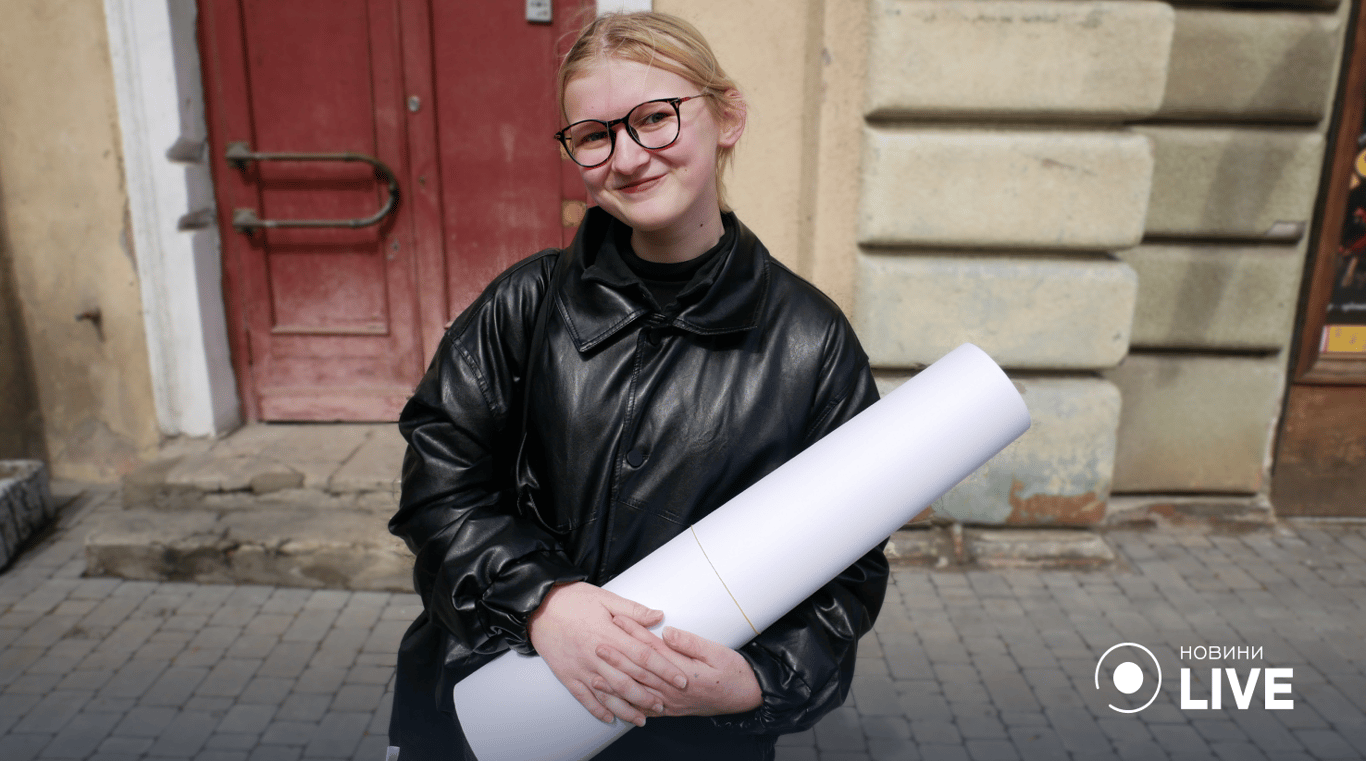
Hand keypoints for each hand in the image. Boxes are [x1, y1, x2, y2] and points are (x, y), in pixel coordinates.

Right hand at [526, 582, 689, 726]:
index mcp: (609, 634)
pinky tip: (609, 718)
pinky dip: (597, 710)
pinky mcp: (567, 675)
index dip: (664, 669)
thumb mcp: (605, 598)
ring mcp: (581, 668)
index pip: (643, 655)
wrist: (537, 607)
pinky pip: (584, 697)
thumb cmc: (572, 600)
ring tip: (642, 719)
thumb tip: (659, 616)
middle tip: (666, 705)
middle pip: (628, 680)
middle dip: (649, 695)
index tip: (680, 678)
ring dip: (627, 708)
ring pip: (608, 694)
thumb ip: (633, 611)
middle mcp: (596, 655)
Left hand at [602, 615, 762, 717]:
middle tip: (596, 645)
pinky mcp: (671, 711)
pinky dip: (627, 707)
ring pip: (638, 694)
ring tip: (595, 676)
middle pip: (639, 671)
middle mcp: (674, 690)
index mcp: (684, 671)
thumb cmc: (734, 673)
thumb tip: (668, 632)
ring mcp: (671, 703)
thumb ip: (691, 643)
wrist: (747, 698)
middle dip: (616, 658)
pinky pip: (645, 711)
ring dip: (615, 685)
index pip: (652, 649)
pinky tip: (614, 704)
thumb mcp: (718, 652)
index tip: (617, 620)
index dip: (633, 633)